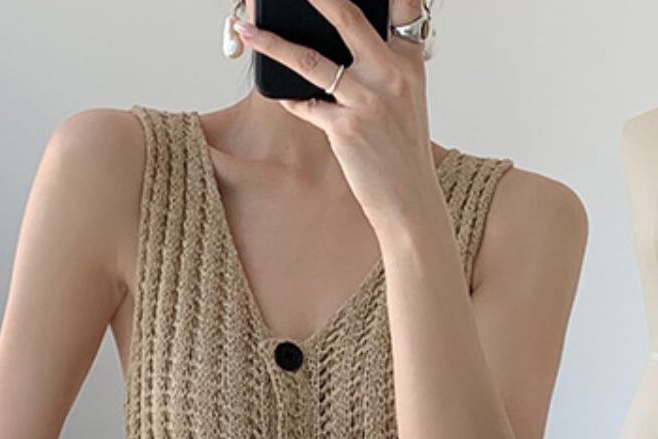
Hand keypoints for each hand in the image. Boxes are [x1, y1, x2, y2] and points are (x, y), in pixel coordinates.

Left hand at [234, 0, 439, 236]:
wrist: (410, 200)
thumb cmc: (403, 153)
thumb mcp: (407, 100)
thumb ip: (385, 68)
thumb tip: (346, 48)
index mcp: (409, 62)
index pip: (400, 6)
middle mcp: (391, 74)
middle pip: (346, 16)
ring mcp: (367, 100)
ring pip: (309, 59)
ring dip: (272, 44)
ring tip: (248, 32)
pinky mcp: (346, 129)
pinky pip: (306, 104)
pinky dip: (290, 99)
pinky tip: (280, 94)